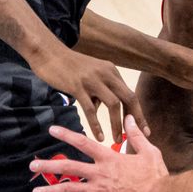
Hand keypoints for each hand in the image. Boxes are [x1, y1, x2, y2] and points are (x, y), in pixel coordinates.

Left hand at [29, 119, 168, 191]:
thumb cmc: (156, 176)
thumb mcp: (149, 151)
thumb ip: (136, 135)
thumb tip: (130, 118)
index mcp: (109, 158)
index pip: (83, 142)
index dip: (66, 135)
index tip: (52, 130)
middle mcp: (100, 173)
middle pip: (68, 166)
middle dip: (48, 166)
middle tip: (32, 165)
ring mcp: (99, 190)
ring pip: (69, 189)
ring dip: (50, 190)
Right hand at [30, 46, 146, 142]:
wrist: (48, 53)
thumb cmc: (69, 67)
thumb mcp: (91, 75)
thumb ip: (99, 90)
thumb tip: (103, 109)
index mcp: (112, 71)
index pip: (130, 94)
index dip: (138, 112)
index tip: (144, 128)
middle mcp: (106, 74)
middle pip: (129, 98)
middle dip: (136, 118)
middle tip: (140, 136)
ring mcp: (93, 79)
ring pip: (113, 104)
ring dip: (117, 124)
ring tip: (117, 139)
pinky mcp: (78, 86)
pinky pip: (91, 109)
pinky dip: (97, 125)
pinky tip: (99, 136)